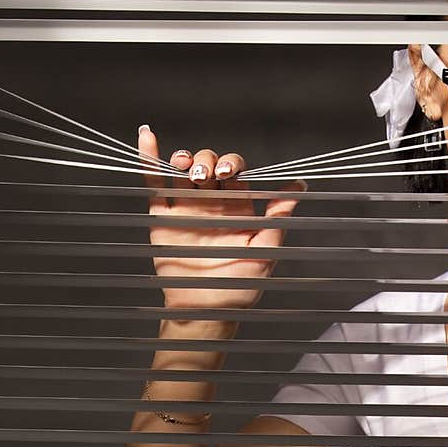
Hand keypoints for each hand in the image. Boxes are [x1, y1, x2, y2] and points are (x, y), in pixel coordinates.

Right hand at [138, 128, 304, 313]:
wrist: (205, 311)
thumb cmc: (238, 287)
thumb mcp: (264, 251)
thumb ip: (277, 217)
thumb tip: (299, 187)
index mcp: (238, 208)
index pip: (236, 172)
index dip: (232, 164)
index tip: (228, 173)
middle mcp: (212, 203)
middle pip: (209, 164)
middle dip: (208, 161)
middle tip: (207, 177)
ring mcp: (187, 207)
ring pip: (184, 170)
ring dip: (185, 159)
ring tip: (188, 168)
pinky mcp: (163, 216)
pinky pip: (155, 183)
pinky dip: (150, 159)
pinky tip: (147, 135)